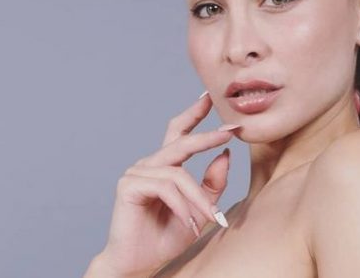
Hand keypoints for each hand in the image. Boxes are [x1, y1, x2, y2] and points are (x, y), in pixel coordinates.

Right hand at [87, 92, 238, 276]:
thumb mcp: (200, 209)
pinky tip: (189, 222)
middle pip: (180, 141)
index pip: (179, 132)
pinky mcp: (129, 185)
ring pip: (179, 174)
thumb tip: (225, 154)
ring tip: (208, 220)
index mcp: (165, 166)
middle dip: (207, 135)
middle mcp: (149, 164)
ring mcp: (136, 172)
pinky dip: (182, 205)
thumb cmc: (167, 238)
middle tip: (231, 131)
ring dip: (198, 199)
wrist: (141, 265)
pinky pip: (166, 187)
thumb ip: (212, 184)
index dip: (194, 113)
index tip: (210, 98)